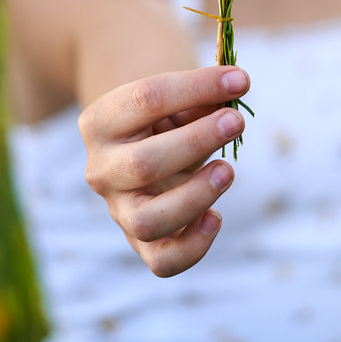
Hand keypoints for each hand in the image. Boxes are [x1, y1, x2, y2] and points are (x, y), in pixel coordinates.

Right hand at [78, 66, 248, 276]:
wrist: (142, 145)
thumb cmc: (165, 114)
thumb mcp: (175, 98)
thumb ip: (201, 95)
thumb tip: (234, 86)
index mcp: (100, 120)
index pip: (146, 99)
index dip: (197, 87)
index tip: (240, 80)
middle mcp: (100, 168)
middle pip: (144, 163)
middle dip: (197, 141)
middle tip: (236, 121)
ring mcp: (118, 209)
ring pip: (148, 220)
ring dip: (195, 196)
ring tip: (227, 170)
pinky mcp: (139, 241)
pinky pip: (161, 261)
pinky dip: (193, 245)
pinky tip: (216, 216)